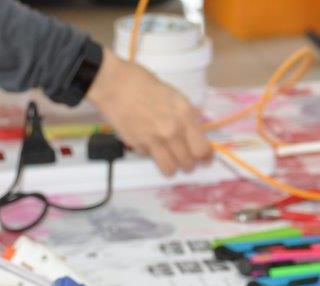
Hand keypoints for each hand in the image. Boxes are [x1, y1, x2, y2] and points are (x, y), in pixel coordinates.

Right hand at [86, 51, 211, 175]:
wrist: (113, 84)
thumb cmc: (142, 83)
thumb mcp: (174, 95)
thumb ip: (186, 116)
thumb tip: (194, 133)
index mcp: (185, 114)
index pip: (202, 149)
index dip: (206, 157)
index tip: (205, 159)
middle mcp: (172, 130)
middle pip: (189, 163)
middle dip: (189, 164)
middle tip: (187, 160)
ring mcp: (154, 140)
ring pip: (171, 169)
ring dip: (172, 167)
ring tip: (170, 160)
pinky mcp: (138, 146)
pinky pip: (152, 158)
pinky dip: (153, 155)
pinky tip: (149, 143)